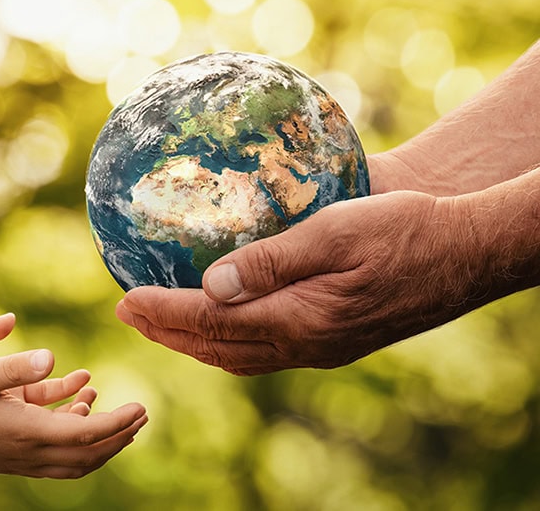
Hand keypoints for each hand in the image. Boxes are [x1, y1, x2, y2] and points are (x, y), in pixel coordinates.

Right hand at [0, 348, 147, 477]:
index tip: (142, 408)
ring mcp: (17, 460)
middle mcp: (25, 452)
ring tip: (119, 421)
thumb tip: (51, 357)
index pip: (86, 435)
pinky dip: (76, 445)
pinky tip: (77, 417)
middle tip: (142, 417)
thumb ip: (15, 366)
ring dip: (101, 445)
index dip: (119, 423)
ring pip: (73, 464)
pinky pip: (54, 460)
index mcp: (24, 431)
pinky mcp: (8, 458)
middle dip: (119, 438)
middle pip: (87, 456)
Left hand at [117, 190, 482, 374]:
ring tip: (160, 322)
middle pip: (218, 347)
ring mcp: (319, 349)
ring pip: (238, 356)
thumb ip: (271, 262)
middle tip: (128, 314)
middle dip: (167, 331)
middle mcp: (304, 345)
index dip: (164, 312)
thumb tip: (210, 286)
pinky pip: (263, 352)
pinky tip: (220, 323)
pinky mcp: (331, 342)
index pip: (212, 321)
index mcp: (299, 319)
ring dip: (193, 341)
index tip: (126, 300)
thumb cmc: (401, 231)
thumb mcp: (335, 232)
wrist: (461, 254)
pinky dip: (227, 342)